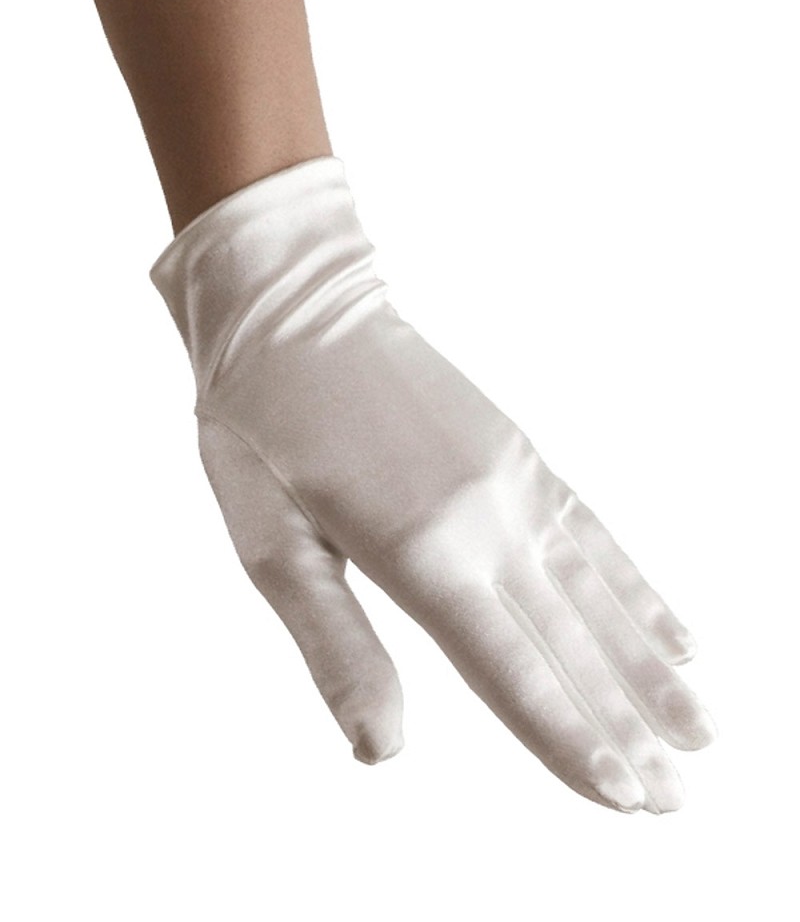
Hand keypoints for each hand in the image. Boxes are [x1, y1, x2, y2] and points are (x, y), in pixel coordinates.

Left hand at [150, 155, 714, 812]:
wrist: (296, 308)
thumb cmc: (263, 430)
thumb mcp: (272, 544)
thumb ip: (336, 646)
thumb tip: (380, 750)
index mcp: (419, 550)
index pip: (511, 668)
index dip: (569, 737)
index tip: (628, 795)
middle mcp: (487, 518)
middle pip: (569, 641)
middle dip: (625, 725)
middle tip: (679, 798)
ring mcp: (513, 481)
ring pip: (600, 592)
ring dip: (651, 666)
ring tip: (705, 728)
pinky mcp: (520, 454)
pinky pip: (595, 532)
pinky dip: (639, 586)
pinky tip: (673, 627)